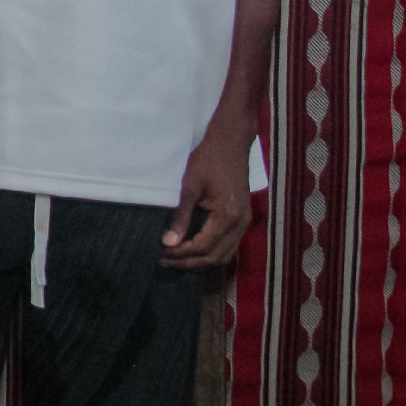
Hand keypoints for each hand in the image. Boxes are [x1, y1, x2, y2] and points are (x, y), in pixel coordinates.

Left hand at [162, 127, 253, 268]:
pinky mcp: (242, 218)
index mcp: (228, 216)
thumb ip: (181, 216)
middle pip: (215, 257)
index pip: (203, 247)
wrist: (230, 143)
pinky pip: (229, 245)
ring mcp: (244, 222)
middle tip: (165, 260)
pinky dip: (212, 252)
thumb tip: (168, 242)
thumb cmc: (207, 160)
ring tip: (177, 259)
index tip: (161, 253)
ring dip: (201, 261)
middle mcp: (240, 223)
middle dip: (189, 262)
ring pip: (225, 255)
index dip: (181, 254)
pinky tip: (193, 250)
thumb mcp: (189, 186)